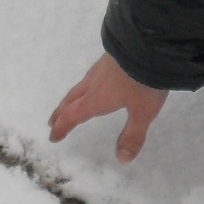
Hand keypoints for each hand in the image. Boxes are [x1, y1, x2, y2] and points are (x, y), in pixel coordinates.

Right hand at [48, 55, 166, 163]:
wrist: (150, 43)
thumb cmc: (145, 81)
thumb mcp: (143, 112)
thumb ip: (132, 135)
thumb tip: (122, 160)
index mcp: (97, 99)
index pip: (74, 115)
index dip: (63, 126)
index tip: (53, 135)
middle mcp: (94, 83)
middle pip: (72, 99)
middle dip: (61, 112)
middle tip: (52, 121)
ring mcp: (101, 68)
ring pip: (80, 85)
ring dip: (71, 97)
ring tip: (69, 102)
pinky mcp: (110, 57)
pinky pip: (91, 74)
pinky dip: (85, 84)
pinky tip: (95, 81)